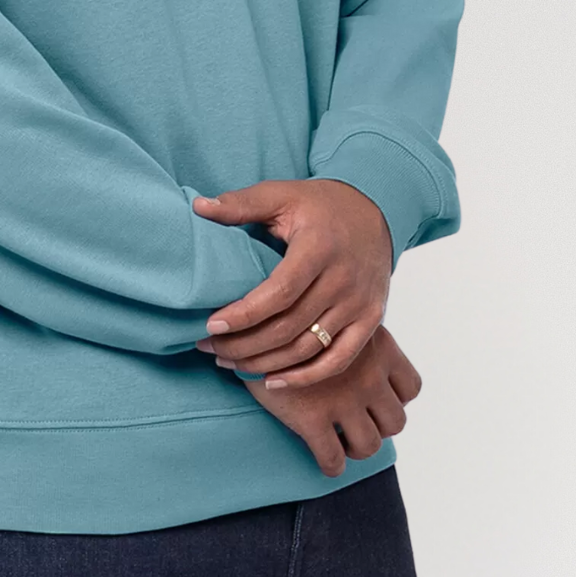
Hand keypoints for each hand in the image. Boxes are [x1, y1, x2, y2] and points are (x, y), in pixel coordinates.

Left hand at [194, 178, 391, 389]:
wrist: (377, 211)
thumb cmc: (320, 205)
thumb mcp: (281, 194)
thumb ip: (240, 204)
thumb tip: (198, 207)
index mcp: (320, 248)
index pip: (279, 292)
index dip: (244, 313)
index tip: (211, 325)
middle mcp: (344, 280)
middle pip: (289, 327)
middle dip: (243, 344)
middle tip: (208, 348)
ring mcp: (360, 304)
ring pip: (308, 349)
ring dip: (265, 363)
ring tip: (228, 363)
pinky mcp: (371, 321)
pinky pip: (338, 360)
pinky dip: (305, 377)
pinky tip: (271, 382)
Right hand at [237, 324, 420, 477]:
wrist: (253, 320)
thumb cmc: (291, 310)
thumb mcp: (334, 312)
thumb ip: (352, 334)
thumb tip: (354, 348)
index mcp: (379, 349)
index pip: (410, 387)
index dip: (396, 399)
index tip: (378, 400)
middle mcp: (368, 377)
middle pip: (395, 421)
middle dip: (379, 427)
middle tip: (359, 423)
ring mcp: (343, 400)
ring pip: (370, 445)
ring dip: (357, 447)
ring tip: (342, 443)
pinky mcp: (312, 419)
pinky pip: (333, 458)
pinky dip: (331, 465)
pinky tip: (324, 460)